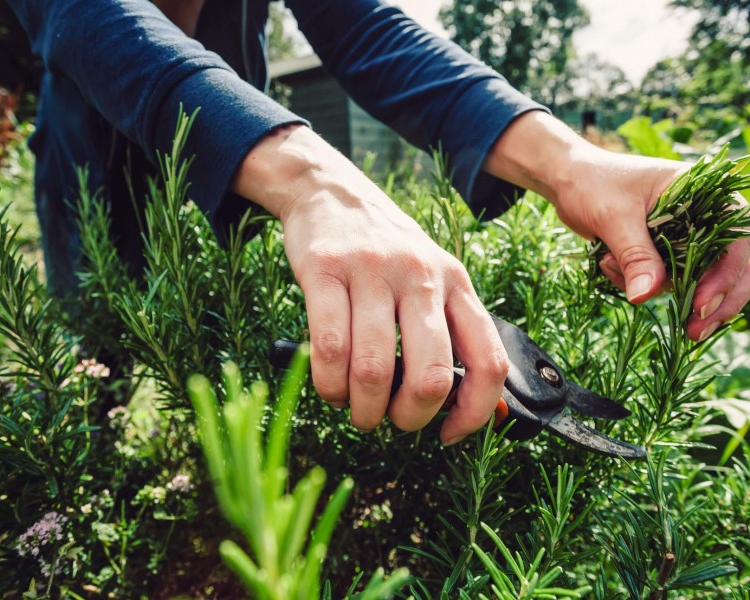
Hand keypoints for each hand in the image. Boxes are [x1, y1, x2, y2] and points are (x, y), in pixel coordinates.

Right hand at [233, 125, 507, 443]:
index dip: (475, 413)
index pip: (488, 361)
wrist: (332, 193)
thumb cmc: (385, 253)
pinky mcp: (324, 269)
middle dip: (408, 418)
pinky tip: (330, 387)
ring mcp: (372, 271)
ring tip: (355, 409)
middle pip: (430, 376)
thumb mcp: (431, 279)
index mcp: (456, 283)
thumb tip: (465, 409)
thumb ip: (449, 333)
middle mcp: (421, 276)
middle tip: (390, 420)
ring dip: (362, 408)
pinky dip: (328, 384)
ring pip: (373, 368)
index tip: (449, 435)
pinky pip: (327, 346)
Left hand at [484, 111, 749, 340]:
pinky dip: (636, 284)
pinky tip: (605, 264)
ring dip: (655, 288)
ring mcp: (682, 236)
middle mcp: (701, 216)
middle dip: (712, 301)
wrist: (566, 180)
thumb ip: (635, 255)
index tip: (701, 304)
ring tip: (610, 267)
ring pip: (691, 280)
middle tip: (694, 332)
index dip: (728, 276)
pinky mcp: (660, 252)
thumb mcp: (614, 217)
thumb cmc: (592, 183)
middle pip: (727, 267)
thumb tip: (646, 296)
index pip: (736, 240)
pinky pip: (661, 281)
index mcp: (704, 194)